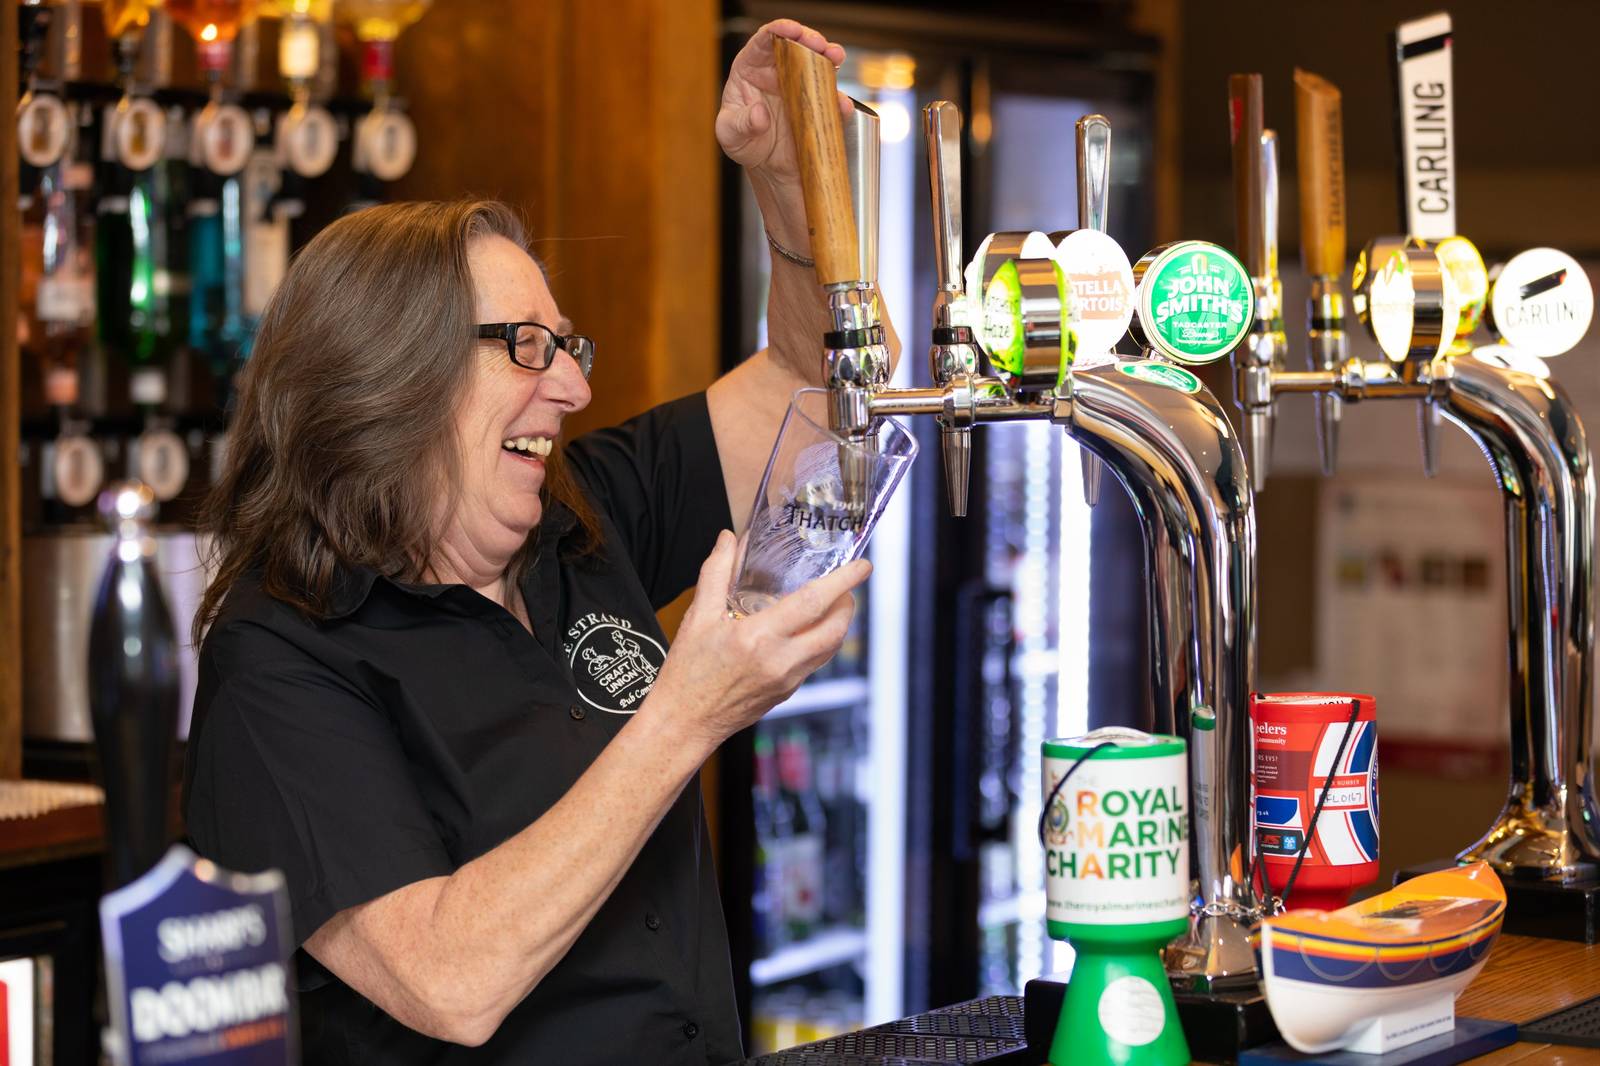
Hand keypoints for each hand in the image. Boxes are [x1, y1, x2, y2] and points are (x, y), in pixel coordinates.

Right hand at [645, 530, 868, 749]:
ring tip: (832, 603)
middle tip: (847, 584)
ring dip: (838, 623)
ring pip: (830, 647)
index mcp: (757, 638)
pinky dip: (820, 641)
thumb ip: (715, 572)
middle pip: (835, 629)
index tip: (862, 566)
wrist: (684, 722)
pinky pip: (815, 662)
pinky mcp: (787, 692)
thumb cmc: (687, 672)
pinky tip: (807, 629)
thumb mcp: (697, 617)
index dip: (843, 582)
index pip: (813, 603)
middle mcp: (779, 661)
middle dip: (848, 602)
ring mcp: (787, 680)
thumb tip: (728, 539)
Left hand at [715, 20, 846, 184]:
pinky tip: (841, 103)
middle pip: (795, 45)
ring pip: (817, 63)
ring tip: (836, 57)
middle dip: (809, 39)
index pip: (763, 41)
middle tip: (819, 44)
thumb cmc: (743, 142)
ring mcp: (801, 86)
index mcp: (751, 68)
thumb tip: (760, 114)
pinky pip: (831, 98)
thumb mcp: (731, 136)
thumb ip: (741, 124)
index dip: (778, 30)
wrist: (766, 165)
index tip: (792, 30)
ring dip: (830, 57)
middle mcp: (778, 71)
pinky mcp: (818, 105)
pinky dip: (839, 99)